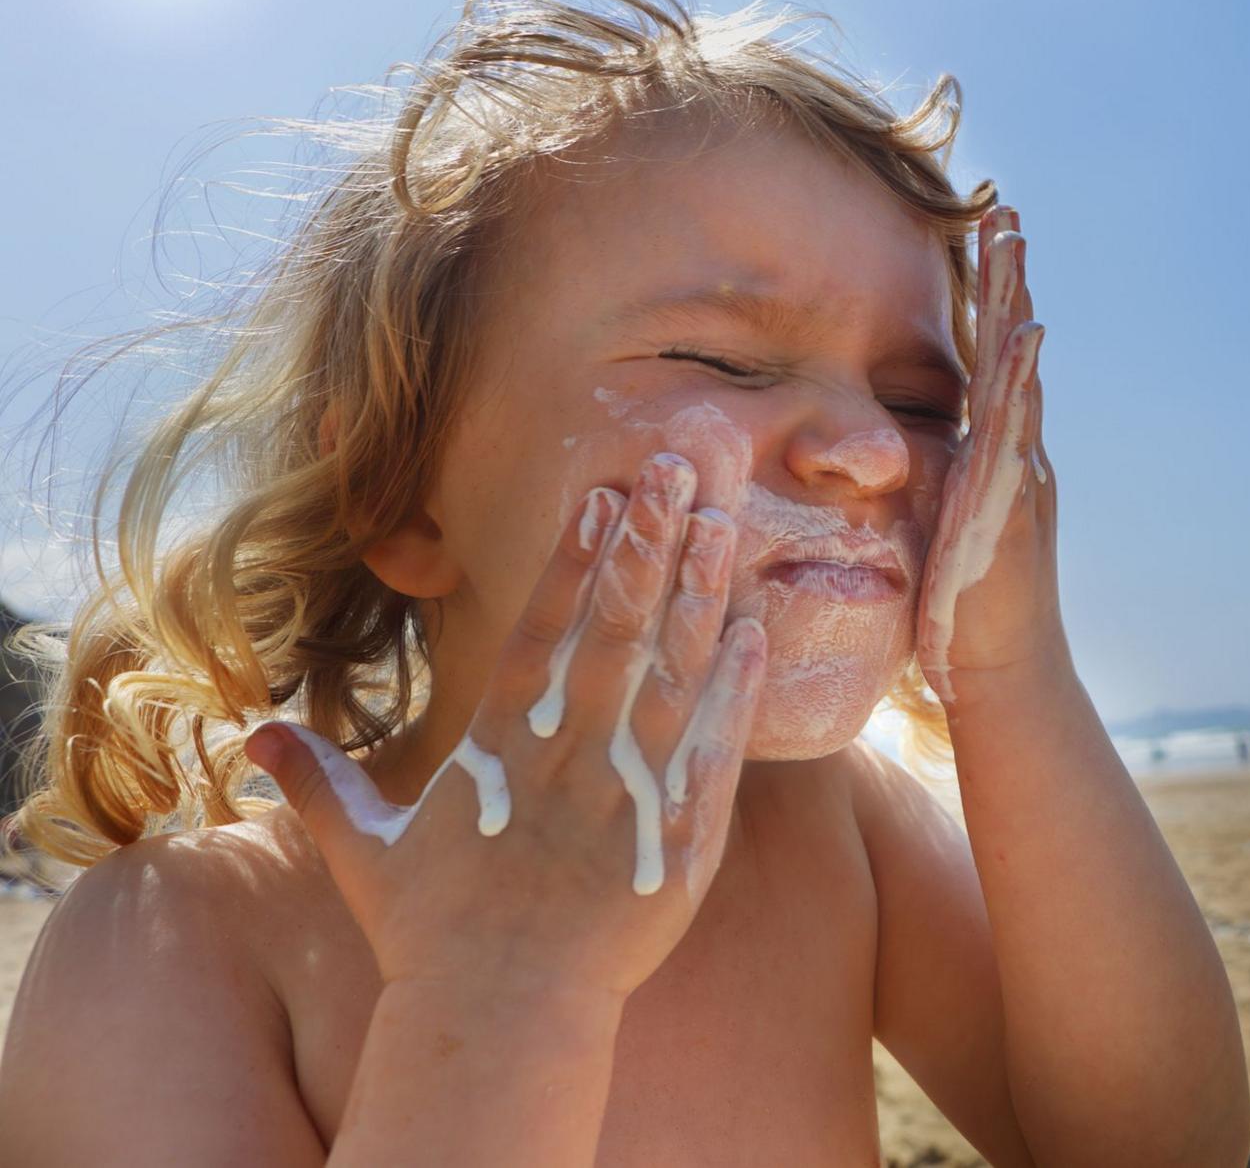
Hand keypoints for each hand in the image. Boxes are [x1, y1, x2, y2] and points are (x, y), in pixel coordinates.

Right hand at [244, 447, 765, 1000]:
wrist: (499, 1017)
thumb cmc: (431, 935)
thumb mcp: (363, 852)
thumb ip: (319, 783)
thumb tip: (254, 736)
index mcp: (500, 745)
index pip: (542, 628)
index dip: (573, 558)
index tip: (601, 494)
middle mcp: (567, 753)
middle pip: (615, 628)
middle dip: (646, 543)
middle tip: (679, 469)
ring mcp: (627, 791)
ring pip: (672, 672)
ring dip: (698, 593)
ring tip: (723, 522)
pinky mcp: (680, 837)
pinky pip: (716, 749)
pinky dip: (737, 690)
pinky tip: (757, 633)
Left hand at [916, 204, 1068, 706]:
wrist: (1001, 675)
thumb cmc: (958, 612)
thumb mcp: (933, 529)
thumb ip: (923, 484)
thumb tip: (888, 453)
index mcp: (991, 456)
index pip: (986, 364)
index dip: (987, 302)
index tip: (982, 238)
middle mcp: (1015, 454)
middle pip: (1010, 350)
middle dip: (1007, 278)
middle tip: (1003, 208)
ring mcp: (1021, 473)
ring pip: (1020, 374)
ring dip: (1016, 304)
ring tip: (1014, 243)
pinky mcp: (1015, 502)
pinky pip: (1019, 428)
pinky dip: (1023, 377)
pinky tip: (1025, 332)